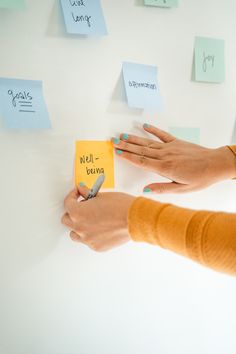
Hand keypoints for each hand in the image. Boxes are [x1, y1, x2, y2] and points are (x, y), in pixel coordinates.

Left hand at [61, 186, 134, 251]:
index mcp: (78, 213)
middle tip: (82, 205)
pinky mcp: (97, 247)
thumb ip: (88, 193)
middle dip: (73, 211)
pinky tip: (99, 228)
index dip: (73, 195)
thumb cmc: (120, 206)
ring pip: (74, 234)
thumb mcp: (101, 195)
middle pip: (67, 220)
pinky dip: (91, 235)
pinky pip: (88, 241)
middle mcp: (79, 228)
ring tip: (88, 220)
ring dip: (78, 226)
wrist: (134, 219)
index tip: (78, 193)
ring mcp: (87, 239)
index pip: (67, 203)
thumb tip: (82, 190)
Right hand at [112, 124, 235, 192]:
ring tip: (122, 135)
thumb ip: (161, 188)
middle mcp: (165, 155)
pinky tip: (144, 126)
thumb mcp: (181, 189)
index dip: (128, 156)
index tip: (117, 152)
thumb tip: (145, 190)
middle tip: (113, 141)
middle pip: (141, 150)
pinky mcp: (177, 142)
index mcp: (165, 168)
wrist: (215, 164)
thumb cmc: (200, 178)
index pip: (141, 161)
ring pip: (148, 142)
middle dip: (126, 145)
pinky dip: (153, 130)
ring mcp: (171, 147)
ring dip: (134, 139)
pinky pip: (162, 135)